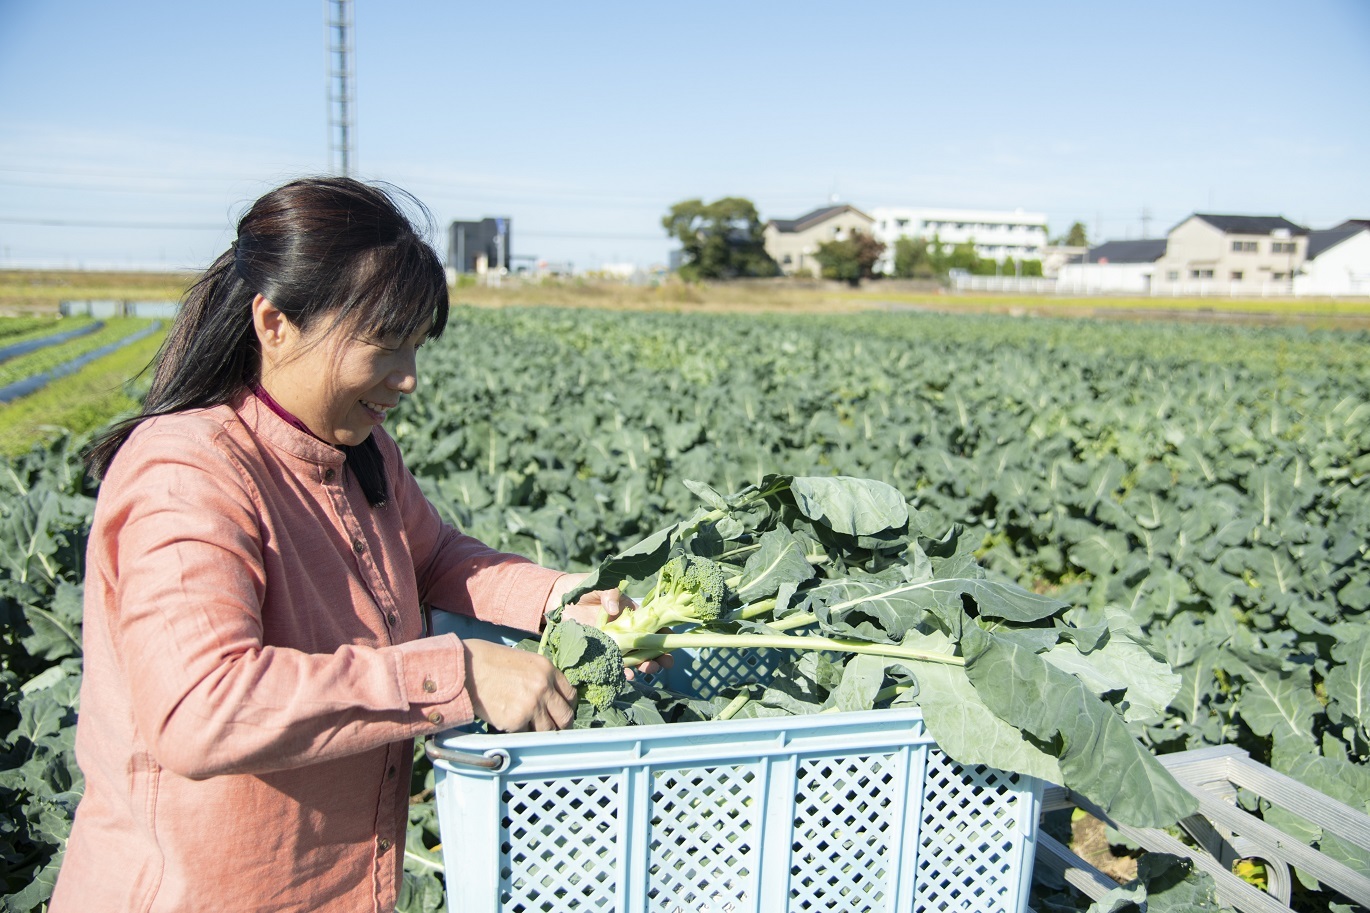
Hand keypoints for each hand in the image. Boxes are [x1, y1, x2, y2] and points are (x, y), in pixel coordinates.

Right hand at [462, 639, 576, 731]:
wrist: (467, 668)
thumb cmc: (491, 662)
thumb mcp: (524, 662)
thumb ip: (541, 679)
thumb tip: (550, 699)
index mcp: (548, 670)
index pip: (571, 696)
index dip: (567, 707)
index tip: (561, 714)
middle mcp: (544, 687)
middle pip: (565, 717)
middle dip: (561, 726)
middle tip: (553, 731)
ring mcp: (531, 705)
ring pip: (548, 731)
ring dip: (540, 733)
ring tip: (529, 730)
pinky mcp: (516, 721)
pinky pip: (525, 734)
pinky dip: (519, 733)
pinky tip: (509, 724)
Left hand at [545, 573, 669, 676]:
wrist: (556, 598)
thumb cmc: (582, 587)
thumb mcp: (600, 583)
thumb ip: (609, 592)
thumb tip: (614, 609)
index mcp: (630, 613)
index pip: (652, 625)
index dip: (663, 634)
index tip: (670, 643)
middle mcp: (624, 630)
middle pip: (645, 645)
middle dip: (657, 655)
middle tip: (665, 664)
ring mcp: (611, 642)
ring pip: (632, 657)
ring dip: (643, 666)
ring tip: (649, 671)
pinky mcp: (597, 651)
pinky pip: (611, 663)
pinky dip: (620, 671)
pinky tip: (627, 676)